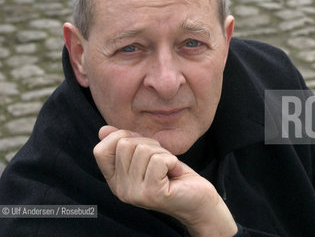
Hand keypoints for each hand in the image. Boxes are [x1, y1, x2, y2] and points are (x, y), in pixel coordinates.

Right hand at [93, 125, 236, 236]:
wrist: (198, 200)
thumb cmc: (174, 175)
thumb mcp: (148, 155)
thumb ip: (127, 143)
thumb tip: (103, 130)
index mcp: (115, 180)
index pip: (100, 150)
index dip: (122, 137)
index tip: (144, 146)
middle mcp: (120, 190)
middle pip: (126, 144)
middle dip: (150, 144)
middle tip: (162, 161)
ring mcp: (135, 194)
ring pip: (144, 150)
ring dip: (164, 153)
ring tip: (169, 169)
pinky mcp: (152, 194)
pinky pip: (158, 160)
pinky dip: (172, 160)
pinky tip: (175, 173)